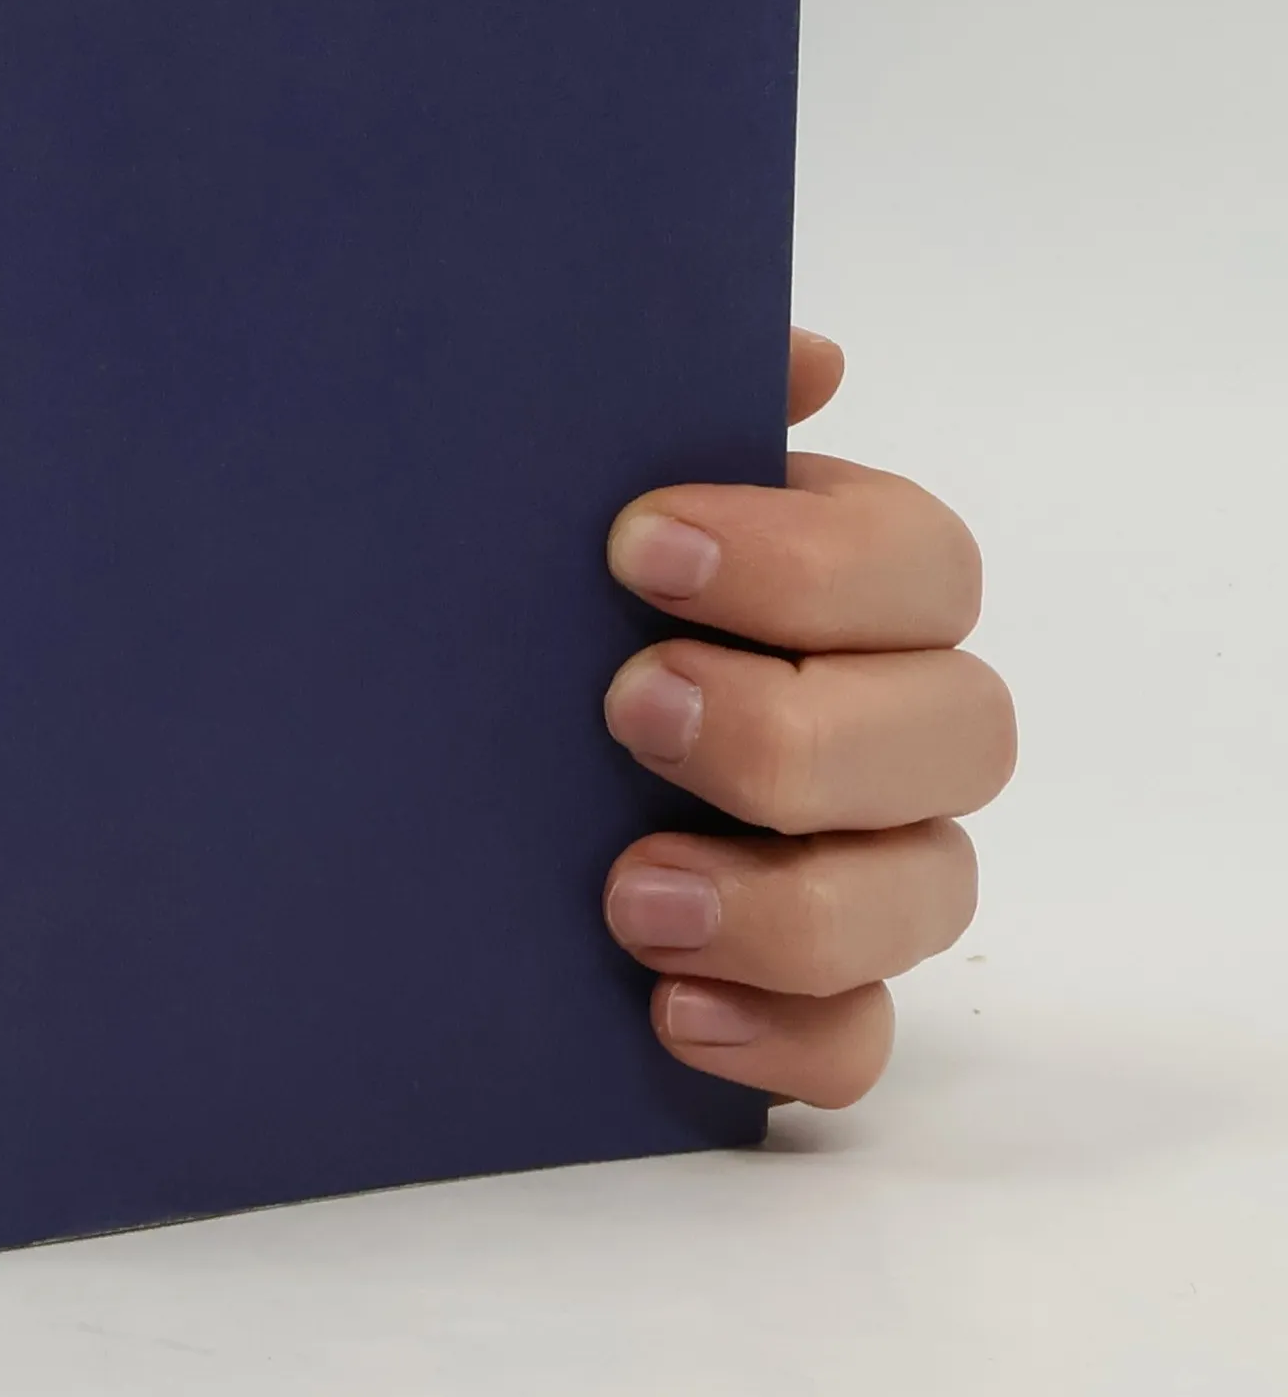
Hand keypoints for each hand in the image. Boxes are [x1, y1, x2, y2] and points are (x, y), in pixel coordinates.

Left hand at [600, 330, 1014, 1107]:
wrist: (440, 747)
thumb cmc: (544, 597)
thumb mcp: (579, 488)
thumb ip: (680, 409)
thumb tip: (806, 358)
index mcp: (851, 587)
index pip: (917, 564)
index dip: (806, 560)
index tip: (639, 544)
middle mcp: (890, 722)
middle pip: (957, 733)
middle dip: (796, 728)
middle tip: (629, 706)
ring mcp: (868, 862)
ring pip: (929, 894)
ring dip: (791, 902)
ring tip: (631, 894)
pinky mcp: (811, 987)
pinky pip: (858, 1038)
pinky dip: (788, 1037)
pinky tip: (670, 1011)